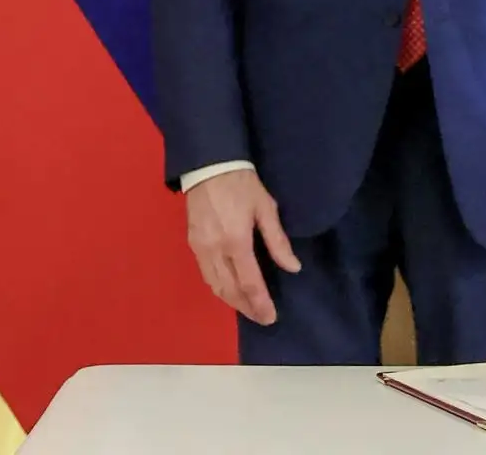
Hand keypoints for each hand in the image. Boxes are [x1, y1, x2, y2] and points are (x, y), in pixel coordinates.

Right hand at [185, 168, 300, 324]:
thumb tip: (293, 267)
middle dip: (247, 308)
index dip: (260, 303)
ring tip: (249, 309)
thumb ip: (278, 241)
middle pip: (230, 290)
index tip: (271, 317)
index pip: (250, 282)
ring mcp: (200, 249)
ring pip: (215, 286)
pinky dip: (219, 288)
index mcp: (236, 241)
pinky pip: (206, 275)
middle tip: (262, 319)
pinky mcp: (193, 245)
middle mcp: (215, 250)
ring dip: (232, 302)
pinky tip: (230, 291)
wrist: (209, 166)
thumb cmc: (243, 184)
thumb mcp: (266, 208)